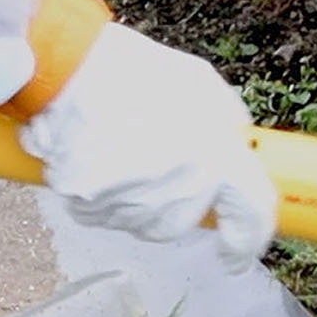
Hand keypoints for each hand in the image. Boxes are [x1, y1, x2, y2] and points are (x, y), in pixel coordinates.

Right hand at [18, 23, 279, 271]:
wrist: (65, 64)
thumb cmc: (133, 68)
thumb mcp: (199, 81)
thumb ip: (226, 119)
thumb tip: (236, 145)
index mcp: (215, 155)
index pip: (251, 216)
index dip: (247, 239)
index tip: (237, 251)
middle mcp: (176, 187)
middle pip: (183, 220)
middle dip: (177, 197)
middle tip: (157, 157)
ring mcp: (128, 201)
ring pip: (141, 221)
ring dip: (137, 196)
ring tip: (122, 147)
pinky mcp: (87, 204)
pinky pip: (103, 213)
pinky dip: (103, 194)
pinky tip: (96, 156)